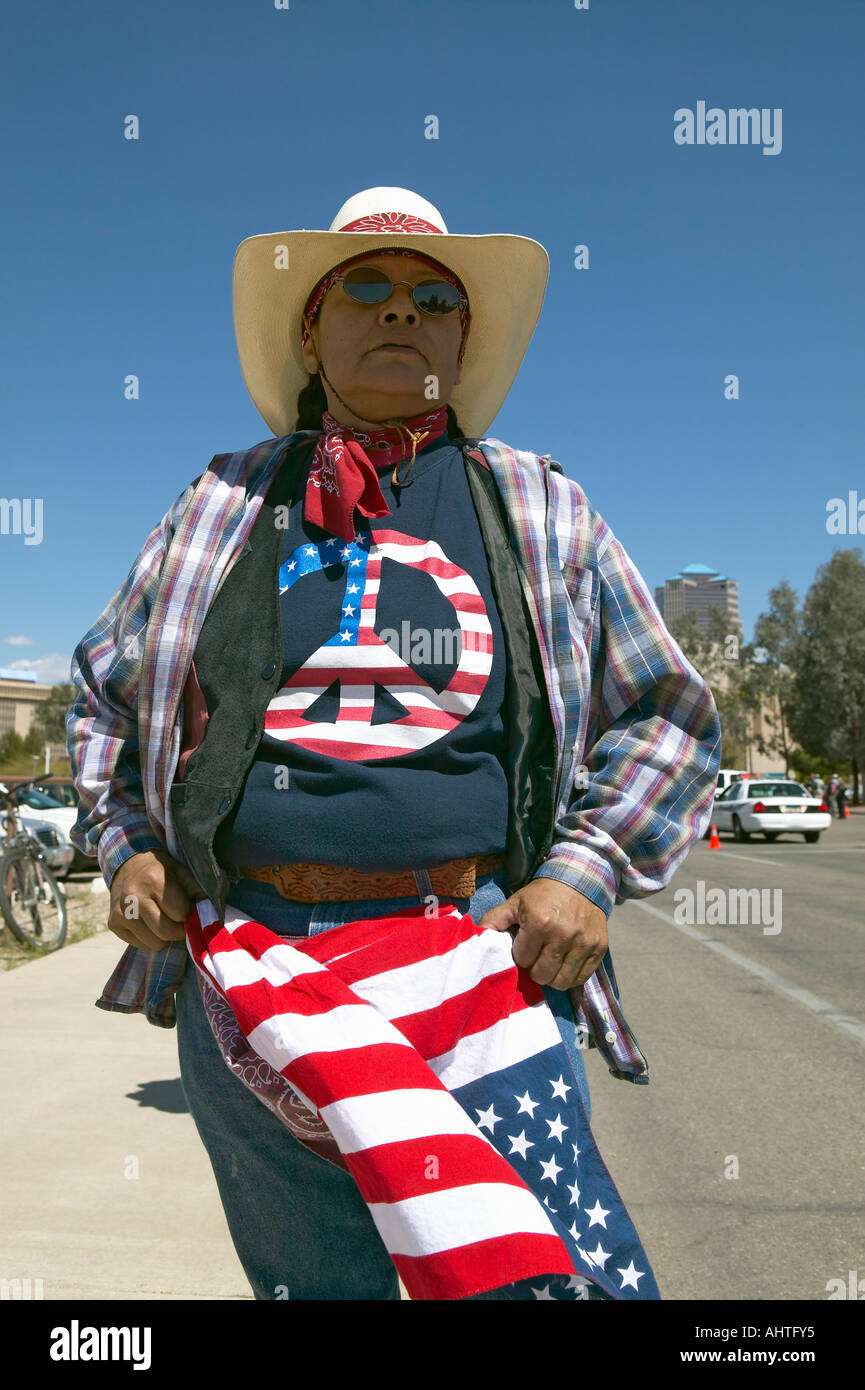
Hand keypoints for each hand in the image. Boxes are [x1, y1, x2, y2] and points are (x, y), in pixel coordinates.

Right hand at [107, 848, 202, 950]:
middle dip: (179, 930)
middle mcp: (134, 897)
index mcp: (154, 880)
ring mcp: (120, 912)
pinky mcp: (113, 924)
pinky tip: (149, 922)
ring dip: (165, 937)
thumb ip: (198, 892)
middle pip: (167, 933)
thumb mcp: (182, 872)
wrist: (127, 864)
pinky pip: (141, 945)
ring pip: (154, 944)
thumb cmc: (160, 870)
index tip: (189, 909)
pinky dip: (150, 938)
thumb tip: (212, 916)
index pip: (181, 914)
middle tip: (180, 921)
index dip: (189, 914)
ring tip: (164, 919)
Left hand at [478, 878, 607, 989]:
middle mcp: (563, 934)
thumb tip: (477, 936)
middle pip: (542, 976)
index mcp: (539, 923)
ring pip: (562, 982)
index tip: (525, 945)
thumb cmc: (543, 894)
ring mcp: (584, 942)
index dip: (521, 955)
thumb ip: (494, 919)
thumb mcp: (516, 902)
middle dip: (535, 968)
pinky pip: (582, 978)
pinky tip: (566, 964)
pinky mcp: (600, 947)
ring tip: (551, 962)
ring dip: (553, 976)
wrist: (580, 879)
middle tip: (537, 956)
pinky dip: (572, 976)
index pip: (522, 960)